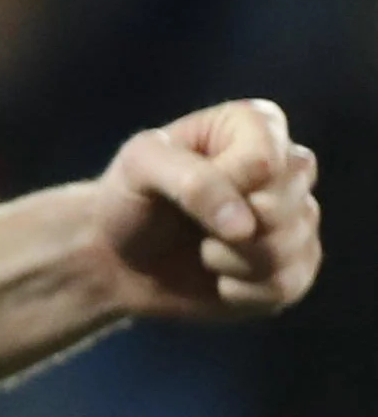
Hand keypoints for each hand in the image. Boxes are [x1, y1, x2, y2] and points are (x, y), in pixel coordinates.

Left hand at [89, 98, 319, 320]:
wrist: (118, 256)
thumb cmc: (130, 198)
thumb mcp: (140, 166)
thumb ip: (193, 181)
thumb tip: (247, 227)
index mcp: (257, 125)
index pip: (265, 162)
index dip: (221, 188)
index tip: (181, 192)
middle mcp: (288, 167)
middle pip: (286, 206)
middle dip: (226, 229)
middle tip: (192, 226)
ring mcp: (298, 217)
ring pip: (288, 248)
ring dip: (229, 261)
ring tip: (203, 250)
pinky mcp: (296, 264)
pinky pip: (287, 285)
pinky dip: (241, 291)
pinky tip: (219, 279)